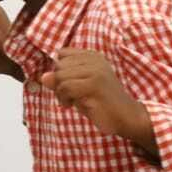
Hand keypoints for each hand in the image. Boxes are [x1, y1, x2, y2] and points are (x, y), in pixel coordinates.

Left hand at [38, 49, 152, 145]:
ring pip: (60, 76)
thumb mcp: (77, 89)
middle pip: (59, 65)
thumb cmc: (100, 103)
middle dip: (58, 83)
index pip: (62, 54)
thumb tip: (44, 77)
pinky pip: (66, 87)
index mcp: (92, 56)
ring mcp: (96, 71)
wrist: (126, 117)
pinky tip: (73, 105)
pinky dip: (64, 99)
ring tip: (71, 102)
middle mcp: (95, 59)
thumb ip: (61, 80)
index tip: (68, 85)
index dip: (60, 70)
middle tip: (69, 97)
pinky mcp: (95, 84)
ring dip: (60, 93)